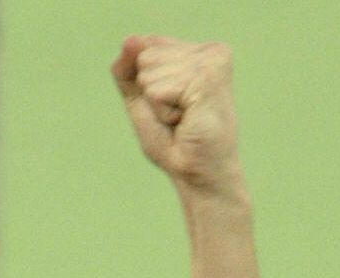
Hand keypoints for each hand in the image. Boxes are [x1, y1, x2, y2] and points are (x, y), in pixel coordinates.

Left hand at [111, 36, 240, 192]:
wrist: (197, 175)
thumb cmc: (174, 142)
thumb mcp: (141, 99)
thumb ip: (128, 68)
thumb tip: (130, 40)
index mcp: (200, 51)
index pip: (145, 47)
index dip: (146, 85)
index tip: (172, 106)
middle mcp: (211, 51)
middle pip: (145, 56)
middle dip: (151, 94)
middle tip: (178, 117)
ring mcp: (211, 63)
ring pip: (148, 73)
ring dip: (158, 106)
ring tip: (184, 120)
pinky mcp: (206, 80)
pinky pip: (156, 90)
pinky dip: (163, 113)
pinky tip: (186, 122)